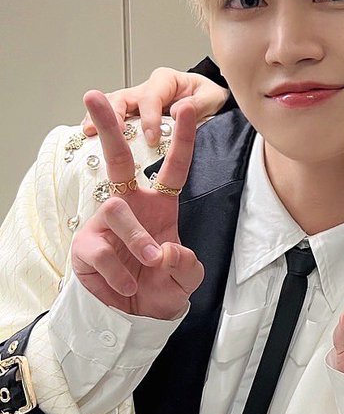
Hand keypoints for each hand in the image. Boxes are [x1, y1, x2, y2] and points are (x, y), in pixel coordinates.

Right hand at [70, 91, 203, 319]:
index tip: (187, 105)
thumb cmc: (160, 285)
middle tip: (93, 95)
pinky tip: (128, 287)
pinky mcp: (85, 245)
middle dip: (107, 125)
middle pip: (117, 158)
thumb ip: (186, 265)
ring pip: (118, 211)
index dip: (182, 137)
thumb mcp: (185, 277)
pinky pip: (103, 250)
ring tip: (151, 263)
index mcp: (160, 204)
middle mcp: (130, 205)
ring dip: (138, 240)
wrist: (134, 318)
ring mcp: (105, 223)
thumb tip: (165, 250)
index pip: (174, 166)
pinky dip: (121, 273)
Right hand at [80, 67, 228, 146]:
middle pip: (123, 98)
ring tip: (90, 132)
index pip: (151, 98)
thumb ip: (200, 103)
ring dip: (100, 119)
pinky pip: (111, 118)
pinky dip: (99, 126)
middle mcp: (147, 89)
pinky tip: (90, 137)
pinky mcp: (130, 115)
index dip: (149, 118)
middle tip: (114, 134)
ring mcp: (135, 102)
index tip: (151, 138)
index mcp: (166, 80)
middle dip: (114, 115)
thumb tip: (180, 110)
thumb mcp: (213, 98)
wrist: (206, 101)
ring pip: (112, 106)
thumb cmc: (208, 97)